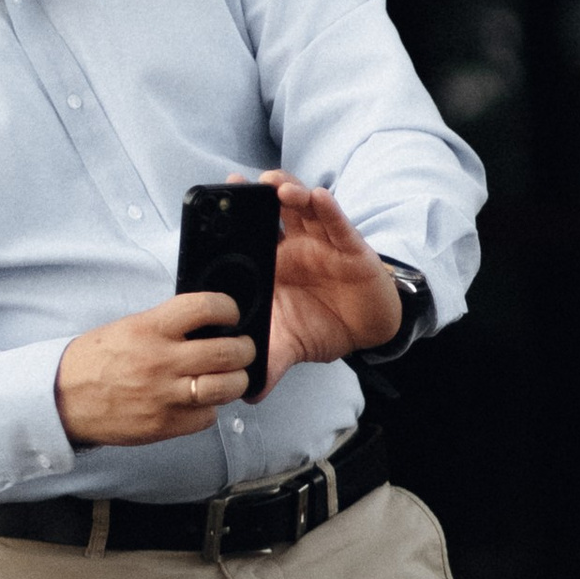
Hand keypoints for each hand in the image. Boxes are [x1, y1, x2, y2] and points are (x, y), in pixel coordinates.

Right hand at [57, 292, 251, 445]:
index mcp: (151, 328)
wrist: (62, 399)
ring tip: (230, 377)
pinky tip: (198, 402)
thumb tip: (209, 324)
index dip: (228, 308)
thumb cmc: (95, 360)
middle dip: (244, 349)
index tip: (231, 314)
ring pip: (227, 387)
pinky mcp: (165, 424)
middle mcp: (162, 361)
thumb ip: (168, 325)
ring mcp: (165, 396)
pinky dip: (208, 410)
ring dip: (236, 381)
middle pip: (229, 352)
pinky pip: (207, 417)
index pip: (206, 307)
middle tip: (242, 349)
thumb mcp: (129, 328)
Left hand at [249, 168, 405, 384]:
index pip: (249, 234)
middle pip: (273, 211)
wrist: (366, 330)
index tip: (213, 202)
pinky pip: (338, 224)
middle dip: (256, 195)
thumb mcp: (290, 346)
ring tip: (277, 187)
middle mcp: (295, 246)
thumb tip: (248, 393)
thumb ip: (269, 363)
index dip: (232, 217)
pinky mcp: (351, 248)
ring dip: (290, 192)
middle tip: (238, 185)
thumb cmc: (322, 326)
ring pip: (304, 208)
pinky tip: (319, 197)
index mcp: (273, 264)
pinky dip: (328, 209)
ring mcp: (323, 243)